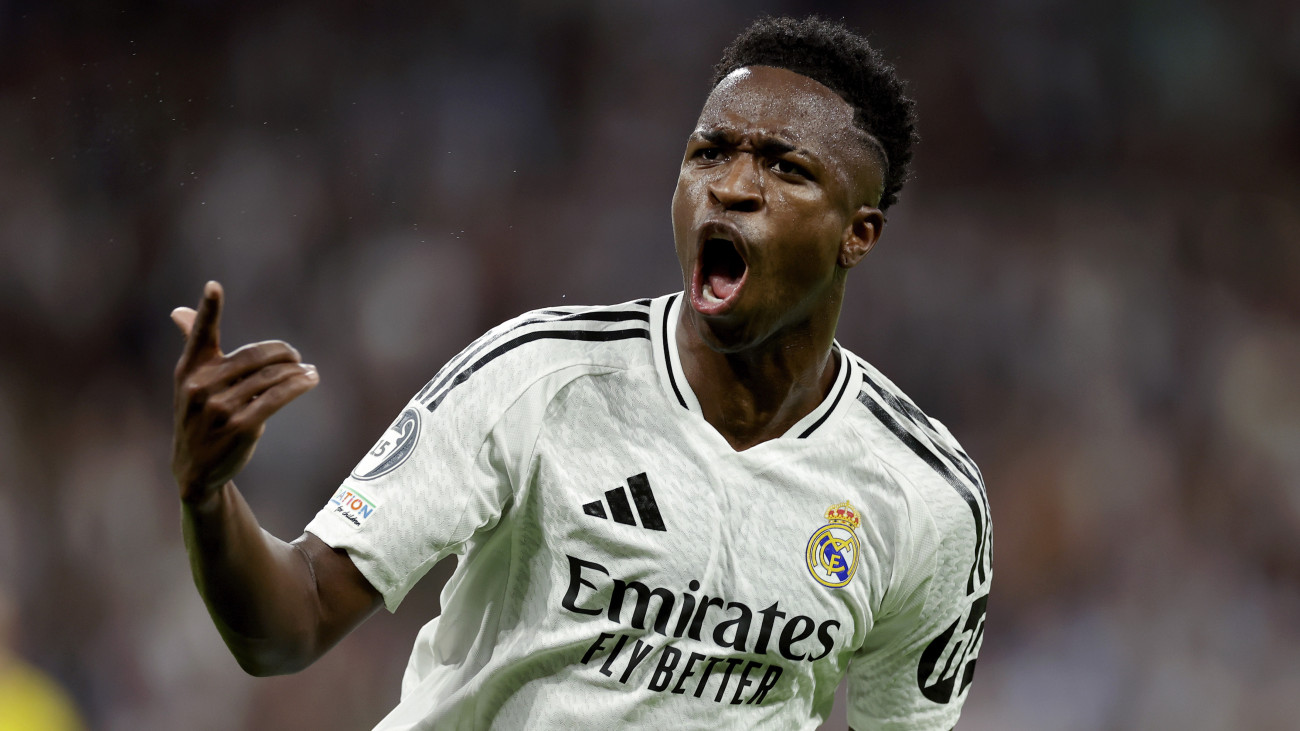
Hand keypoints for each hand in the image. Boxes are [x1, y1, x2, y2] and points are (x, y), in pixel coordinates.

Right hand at [171, 281, 318, 504]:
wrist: (195, 468)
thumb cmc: (198, 417)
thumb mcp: (190, 383)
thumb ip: (194, 346)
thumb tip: (178, 311)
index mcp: (189, 370)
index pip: (200, 334)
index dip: (208, 309)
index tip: (213, 286)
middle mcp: (201, 386)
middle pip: (256, 355)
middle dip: (283, 353)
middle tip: (297, 356)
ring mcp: (219, 408)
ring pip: (271, 378)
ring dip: (297, 371)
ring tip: (309, 372)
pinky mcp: (240, 427)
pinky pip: (276, 398)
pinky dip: (297, 386)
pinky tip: (309, 380)